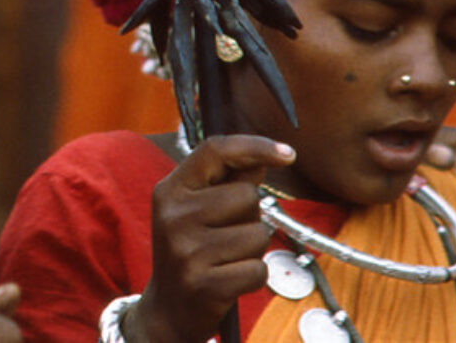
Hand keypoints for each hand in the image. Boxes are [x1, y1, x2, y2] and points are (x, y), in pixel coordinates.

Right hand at [122, 135, 295, 342]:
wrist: (167, 309)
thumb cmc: (193, 247)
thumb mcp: (197, 207)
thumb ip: (229, 180)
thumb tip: (265, 157)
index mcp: (172, 189)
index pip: (215, 149)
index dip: (255, 146)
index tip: (288, 154)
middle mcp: (173, 216)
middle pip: (247, 195)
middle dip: (250, 214)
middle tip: (226, 232)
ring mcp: (185, 251)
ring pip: (257, 233)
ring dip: (252, 247)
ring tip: (226, 257)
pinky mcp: (202, 285)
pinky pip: (258, 269)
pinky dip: (253, 276)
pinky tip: (229, 279)